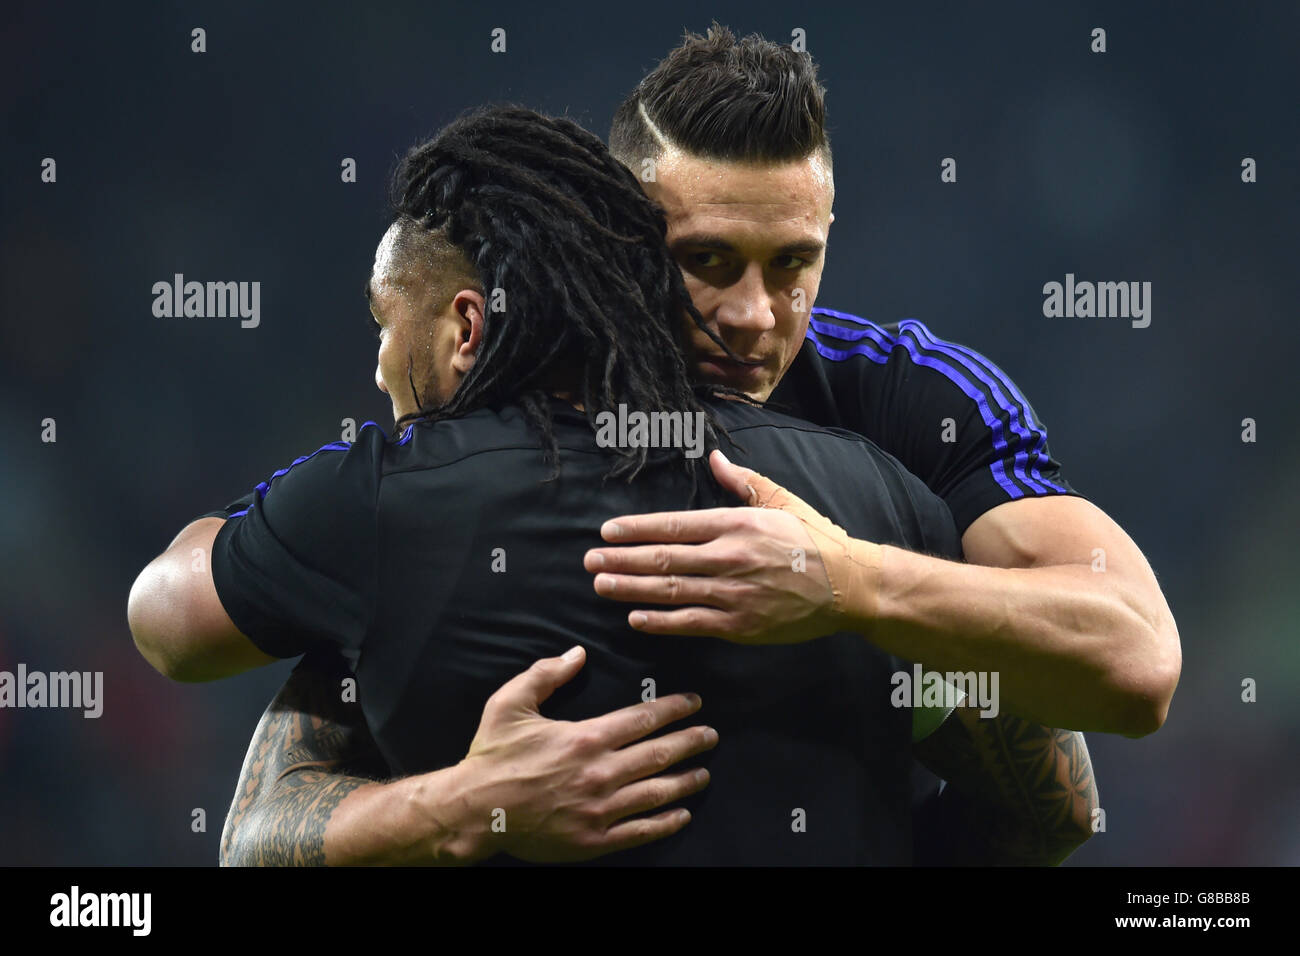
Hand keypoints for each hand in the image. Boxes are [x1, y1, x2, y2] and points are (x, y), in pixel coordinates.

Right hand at [453, 646, 718, 862]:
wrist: (474, 811)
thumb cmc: (492, 755)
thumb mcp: (510, 703)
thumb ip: (545, 674)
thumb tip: (577, 653)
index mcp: (586, 738)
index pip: (644, 718)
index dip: (674, 708)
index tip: (694, 702)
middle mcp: (600, 773)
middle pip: (660, 754)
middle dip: (691, 742)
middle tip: (712, 735)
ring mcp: (599, 809)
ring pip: (657, 792)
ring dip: (686, 781)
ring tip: (704, 772)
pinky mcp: (593, 839)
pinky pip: (640, 831)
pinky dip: (666, 823)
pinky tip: (682, 814)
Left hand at [584, 450, 867, 642]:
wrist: (849, 586)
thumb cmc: (815, 539)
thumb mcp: (781, 500)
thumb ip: (743, 480)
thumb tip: (715, 457)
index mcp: (736, 523)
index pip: (674, 525)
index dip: (636, 529)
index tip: (607, 531)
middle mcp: (730, 557)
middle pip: (663, 558)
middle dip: (621, 559)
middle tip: (589, 560)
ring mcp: (733, 594)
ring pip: (671, 590)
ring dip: (631, 588)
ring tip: (601, 584)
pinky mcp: (740, 625)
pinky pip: (691, 623)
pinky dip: (660, 621)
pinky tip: (635, 617)